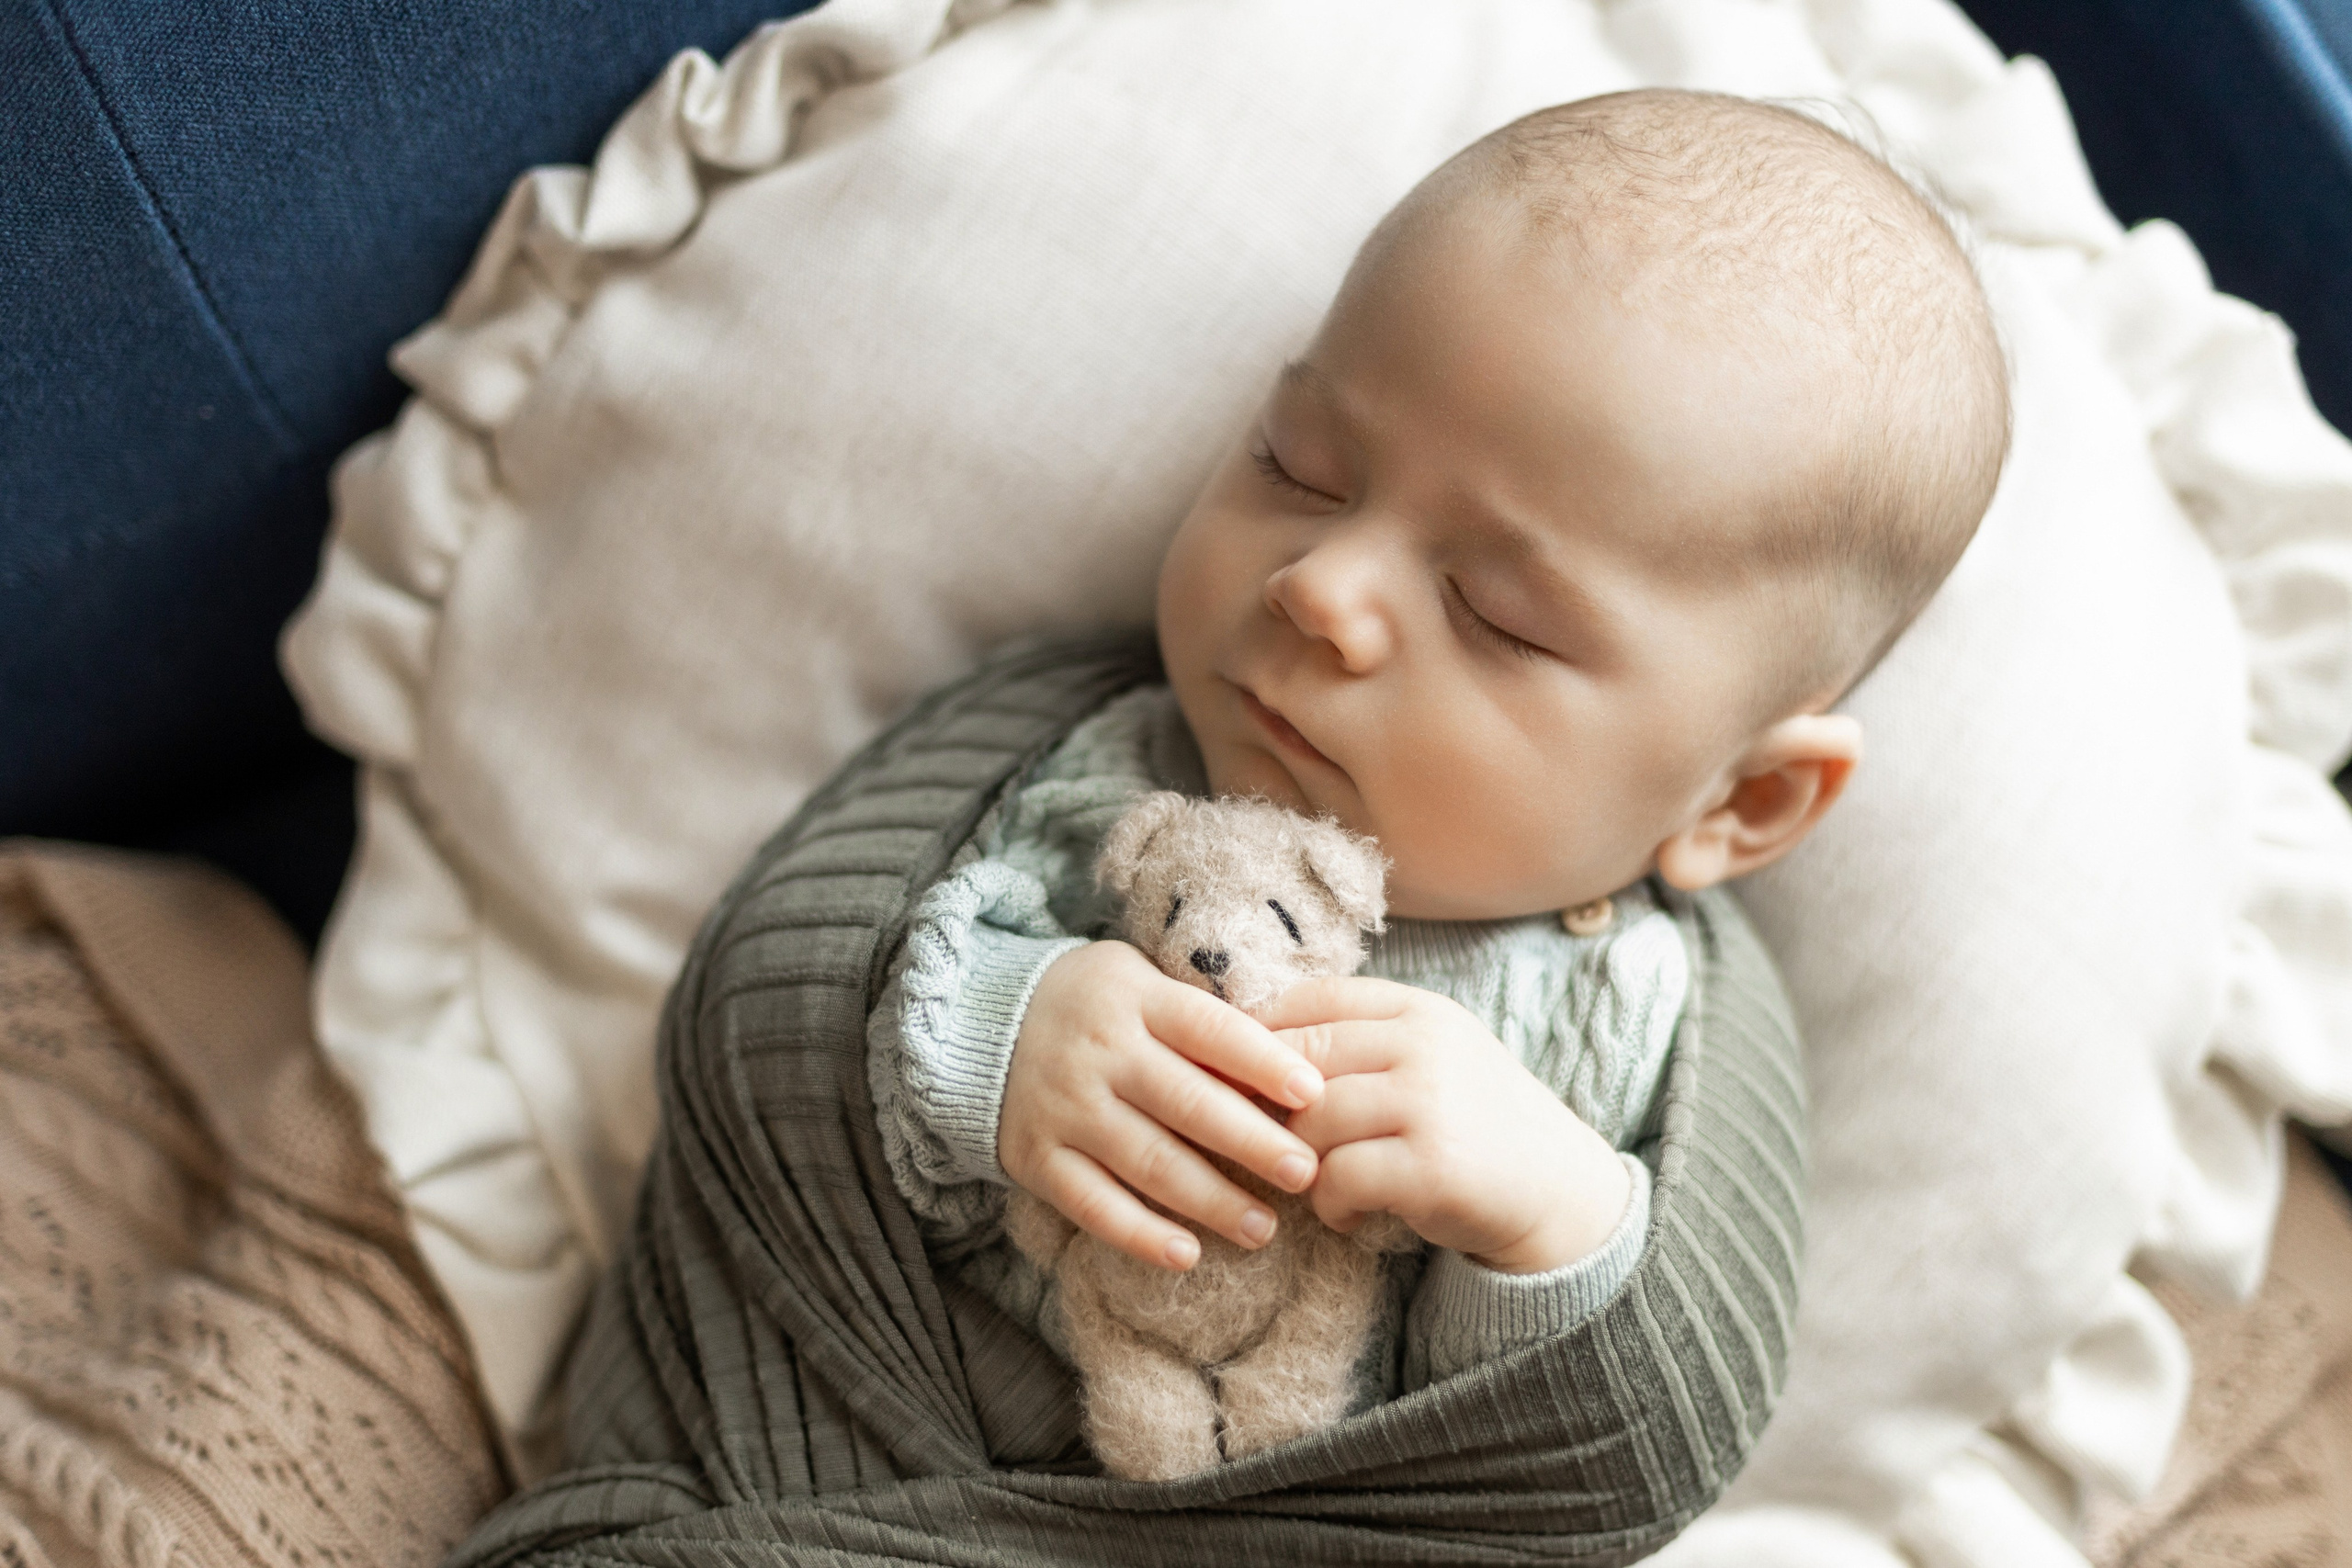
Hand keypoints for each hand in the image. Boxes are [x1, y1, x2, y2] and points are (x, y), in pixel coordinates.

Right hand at [998, 941, 1326, 1271]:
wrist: (981, 1023)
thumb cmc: (1097, 1005)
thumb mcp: (1143, 983)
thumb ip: (1202, 1020)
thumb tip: (1291, 1070)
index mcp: (1137, 1000)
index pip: (1210, 1030)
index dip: (1263, 1062)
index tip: (1314, 1094)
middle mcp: (1100, 1054)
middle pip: (1187, 1103)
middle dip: (1253, 1143)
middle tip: (1306, 1174)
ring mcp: (1066, 1108)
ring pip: (1149, 1162)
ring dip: (1212, 1201)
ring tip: (1264, 1228)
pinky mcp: (1036, 1157)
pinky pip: (1093, 1204)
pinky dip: (1140, 1234)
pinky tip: (1187, 1255)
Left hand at [1263, 978, 1630, 1274]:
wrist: (1558, 1192)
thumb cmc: (1473, 1125)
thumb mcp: (1431, 1058)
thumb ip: (1362, 1040)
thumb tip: (1250, 1035)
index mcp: (1420, 1010)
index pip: (1315, 997)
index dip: (1261, 1031)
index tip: (1235, 1070)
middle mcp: (1425, 1045)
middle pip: (1300, 1057)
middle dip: (1267, 1103)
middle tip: (1262, 1138)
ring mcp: (1430, 1103)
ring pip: (1311, 1119)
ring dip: (1300, 1160)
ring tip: (1322, 1182)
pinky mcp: (1431, 1167)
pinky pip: (1337, 1178)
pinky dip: (1330, 1203)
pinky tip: (1348, 1214)